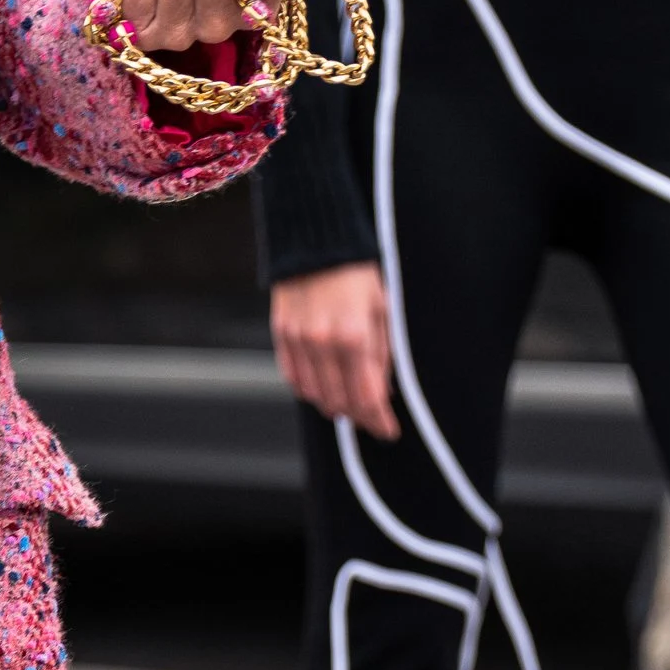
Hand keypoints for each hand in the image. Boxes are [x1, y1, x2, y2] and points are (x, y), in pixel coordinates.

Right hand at [270, 261, 397, 438]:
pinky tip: (323, 387)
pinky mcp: (282, 335)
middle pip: (340, 401)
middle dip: (358, 416)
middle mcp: (323, 343)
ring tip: (348, 403)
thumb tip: (380, 392)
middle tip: (371, 419)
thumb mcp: (382, 307)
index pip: (367, 395)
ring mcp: (299, 341)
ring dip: (333, 404)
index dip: (378, 419)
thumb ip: (381, 353)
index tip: (388, 431)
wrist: (316, 238)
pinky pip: (294, 378)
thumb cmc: (357, 270)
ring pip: (315, 395)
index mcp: (355, 335)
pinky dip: (310, 389)